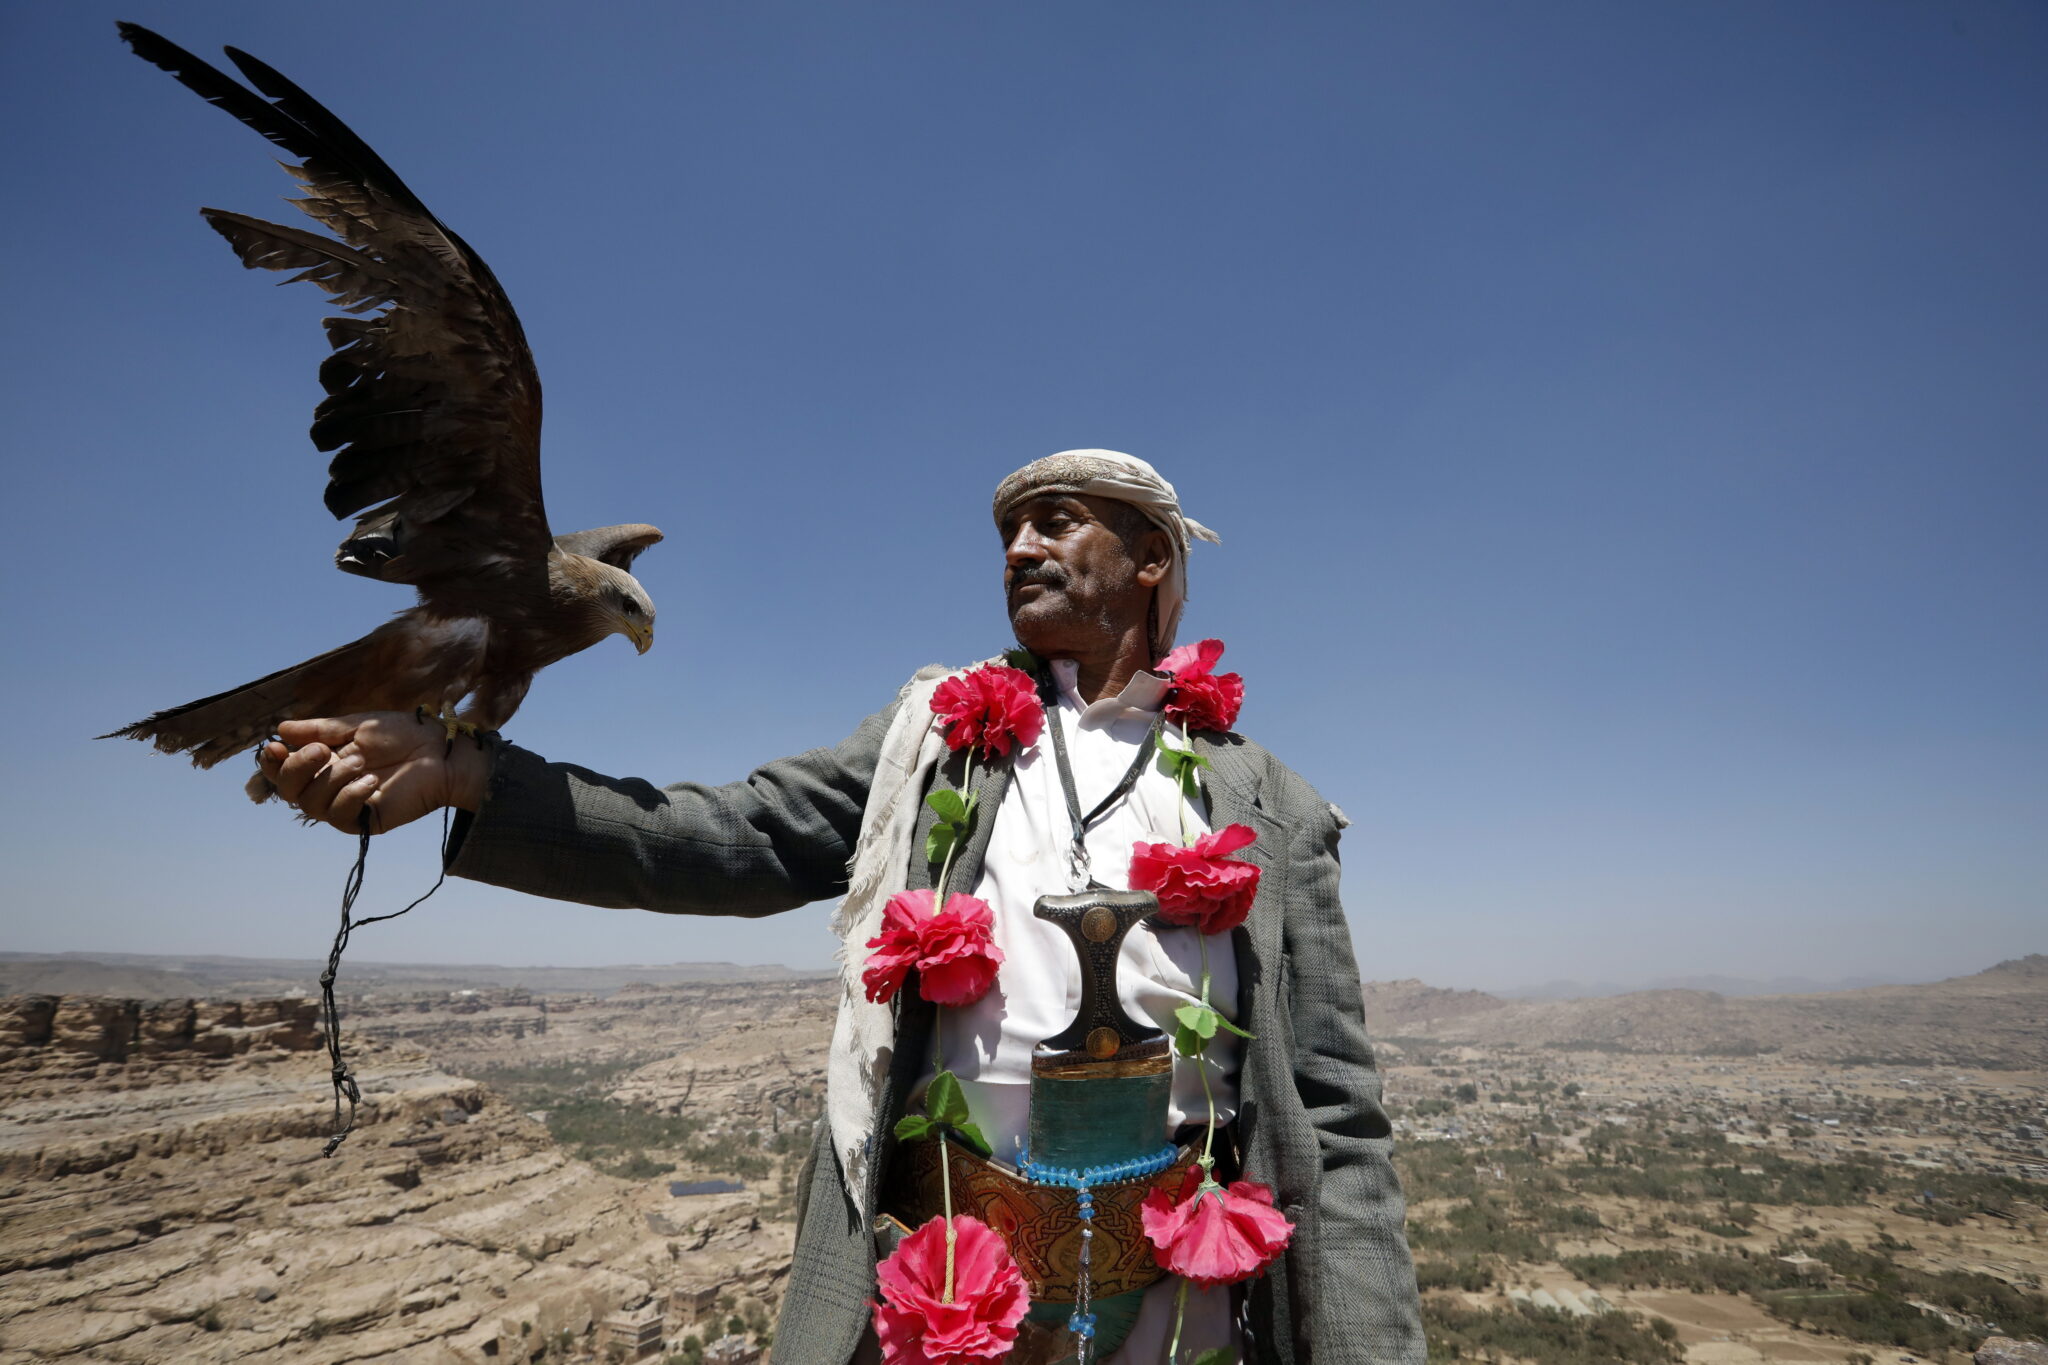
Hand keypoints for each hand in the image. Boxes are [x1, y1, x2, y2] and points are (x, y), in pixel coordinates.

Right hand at [258, 712, 490, 833]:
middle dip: (297, 768)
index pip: (283, 770)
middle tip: (323, 750)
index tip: (274, 747)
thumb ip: (320, 729)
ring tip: (360, 763)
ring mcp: (346, 804)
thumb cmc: (403, 735)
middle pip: (289, 791)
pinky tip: (371, 781)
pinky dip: (350, 796)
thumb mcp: (357, 726)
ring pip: (311, 804)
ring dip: (331, 779)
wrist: (441, 751)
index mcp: (324, 761)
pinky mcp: (366, 820)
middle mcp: (329, 785)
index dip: (272, 763)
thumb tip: (281, 728)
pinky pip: (340, 816)